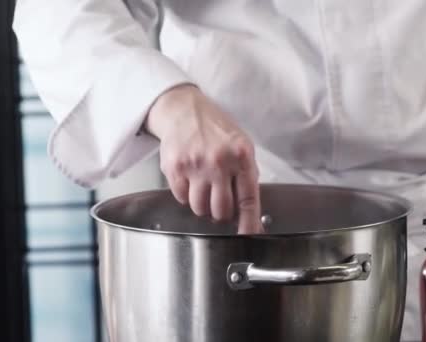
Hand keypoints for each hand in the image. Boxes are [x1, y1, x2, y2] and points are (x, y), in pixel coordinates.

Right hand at [145, 84, 262, 233]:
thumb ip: (246, 173)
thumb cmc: (215, 128)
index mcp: (241, 156)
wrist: (183, 110)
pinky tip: (190, 178)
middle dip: (221, 213)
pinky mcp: (174, 168)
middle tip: (219, 202)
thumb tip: (251, 209)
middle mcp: (219, 162)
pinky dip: (186, 194)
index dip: (249, 221)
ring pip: (200, 208)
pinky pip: (182, 198)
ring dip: (203, 205)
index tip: (250, 234)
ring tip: (204, 189)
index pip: (248, 198)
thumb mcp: (241, 144)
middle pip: (221, 210)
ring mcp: (195, 165)